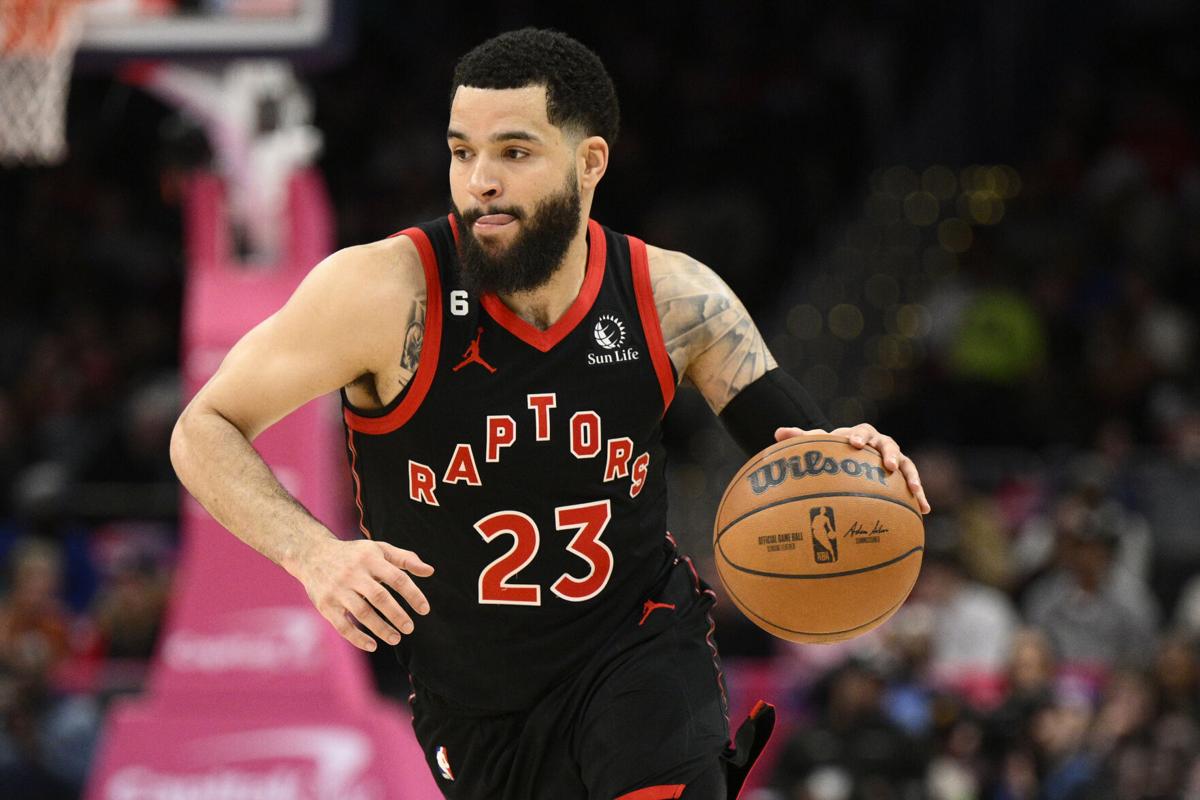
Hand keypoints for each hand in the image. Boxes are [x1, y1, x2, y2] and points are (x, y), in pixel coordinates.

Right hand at [291, 538, 434, 651]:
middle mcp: (353, 573)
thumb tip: (430, 571)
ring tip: (396, 639)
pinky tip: (372, 645)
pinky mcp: (325, 604)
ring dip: (380, 629)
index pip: (397, 578)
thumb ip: (405, 559)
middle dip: (397, 615)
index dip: (413, 595)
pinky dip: (357, 638)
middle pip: (379, 597)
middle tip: (410, 628)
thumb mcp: (379, 549)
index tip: (424, 610)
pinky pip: (342, 625)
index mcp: (370, 558)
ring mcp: (338, 589)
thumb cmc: (354, 554)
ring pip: (362, 613)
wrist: (312, 554)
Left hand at [775, 423, 930, 513]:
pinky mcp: (903, 476)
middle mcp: (882, 444)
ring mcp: (895, 460)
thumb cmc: (836, 451)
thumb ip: (801, 439)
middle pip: (889, 445)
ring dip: (912, 476)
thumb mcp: (821, 446)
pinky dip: (920, 496)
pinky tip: (924, 510)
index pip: (861, 431)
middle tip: (886, 465)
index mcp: (861, 434)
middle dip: (889, 454)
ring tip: (914, 491)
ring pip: (907, 465)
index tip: (854, 444)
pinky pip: (914, 486)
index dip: (859, 436)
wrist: (855, 457)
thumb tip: (777, 433)